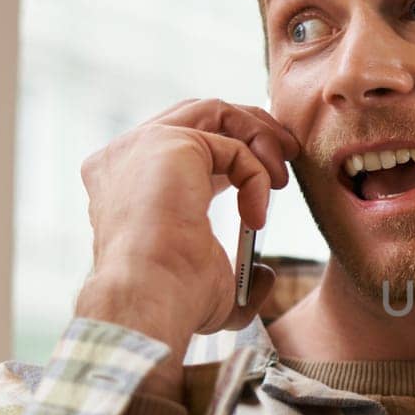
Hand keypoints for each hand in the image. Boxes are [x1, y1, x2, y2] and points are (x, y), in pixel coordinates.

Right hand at [75, 98, 300, 364]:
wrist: (150, 301)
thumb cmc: (173, 302)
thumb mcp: (212, 290)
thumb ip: (238, 278)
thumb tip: (265, 274)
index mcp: (124, 185)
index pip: (183, 145)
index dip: (233, 152)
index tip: (271, 178)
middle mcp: (124, 157)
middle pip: (199, 115)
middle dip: (252, 129)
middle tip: (289, 155)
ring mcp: (141, 145)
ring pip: (215, 112)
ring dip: (259, 137)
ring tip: (280, 179)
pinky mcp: (168, 142)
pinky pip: (231, 144)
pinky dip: (256, 174)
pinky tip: (255, 217)